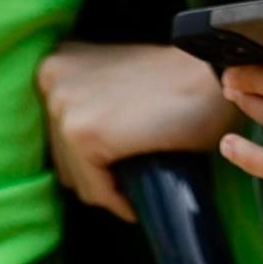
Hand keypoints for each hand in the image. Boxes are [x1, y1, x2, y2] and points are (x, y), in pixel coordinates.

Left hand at [34, 38, 232, 219]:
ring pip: (77, 179)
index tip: (119, 167)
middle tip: (132, 175)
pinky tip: (140, 195)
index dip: (91, 159)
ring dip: (108, 188)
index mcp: (57, 63)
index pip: (57, 135)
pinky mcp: (82, 133)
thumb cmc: (178, 82)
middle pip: (62, 158)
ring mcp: (62, 106)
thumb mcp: (115, 81)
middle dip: (97, 175)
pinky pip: (97, 190)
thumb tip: (77, 158)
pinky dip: (119, 201)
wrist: (212, 75)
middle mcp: (50, 77)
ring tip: (138, 181)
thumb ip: (89, 103)